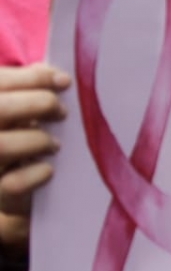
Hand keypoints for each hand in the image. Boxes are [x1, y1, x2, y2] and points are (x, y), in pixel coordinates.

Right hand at [0, 64, 71, 257]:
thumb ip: (25, 92)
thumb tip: (50, 71)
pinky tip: (47, 170)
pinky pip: (12, 184)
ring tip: (54, 144)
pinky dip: (35, 173)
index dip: (31, 77)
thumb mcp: (15, 116)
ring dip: (38, 139)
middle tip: (62, 112)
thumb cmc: (11, 145)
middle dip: (37, 103)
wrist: (4, 198)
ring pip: (1, 145)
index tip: (65, 81)